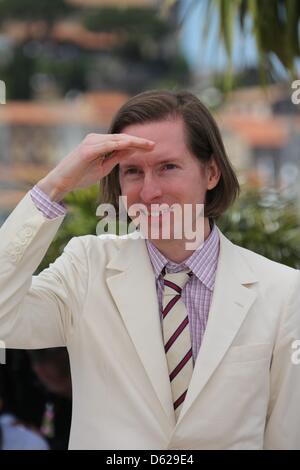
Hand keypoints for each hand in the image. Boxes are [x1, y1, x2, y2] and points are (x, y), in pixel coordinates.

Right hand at [37, 133, 154, 200]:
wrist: (62, 182)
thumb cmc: (81, 175)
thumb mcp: (104, 166)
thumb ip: (116, 157)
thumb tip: (132, 150)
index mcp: (99, 142)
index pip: (122, 141)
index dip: (137, 143)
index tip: (152, 147)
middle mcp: (95, 138)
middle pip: (121, 137)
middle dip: (139, 141)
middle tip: (154, 145)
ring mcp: (90, 143)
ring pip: (116, 139)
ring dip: (133, 142)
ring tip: (147, 145)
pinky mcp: (87, 150)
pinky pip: (106, 145)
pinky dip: (119, 145)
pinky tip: (131, 146)